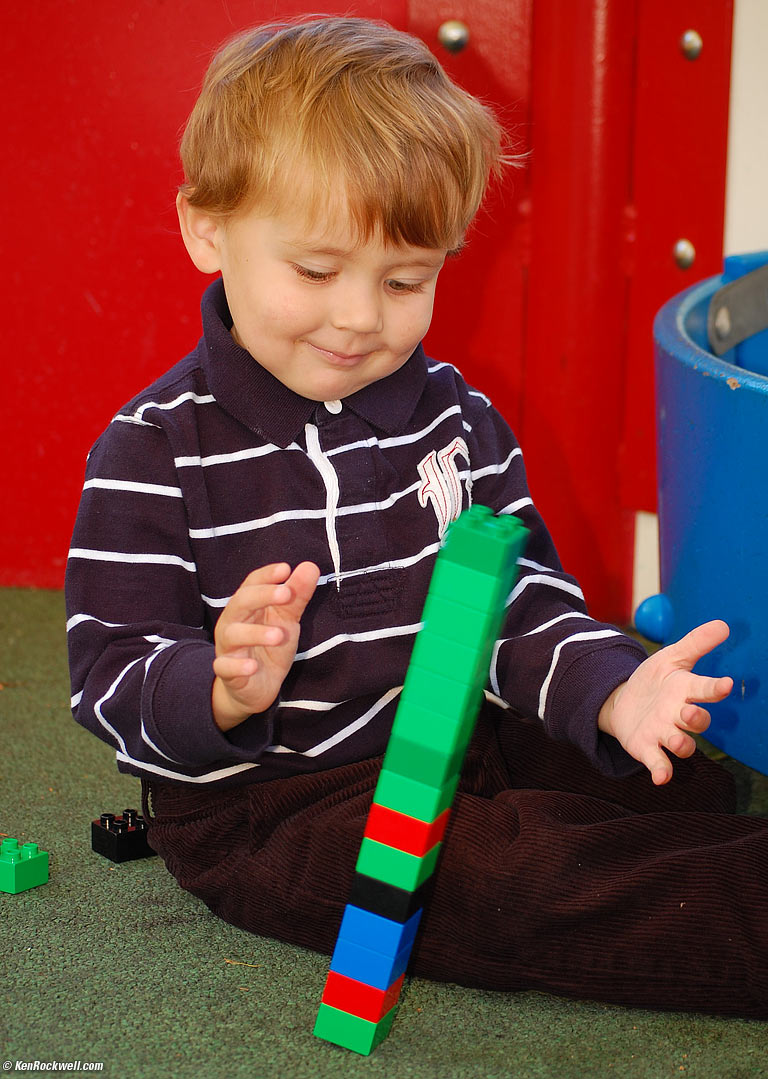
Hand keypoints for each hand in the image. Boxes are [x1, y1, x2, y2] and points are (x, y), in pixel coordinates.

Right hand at [212, 561, 319, 730]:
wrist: (254, 687)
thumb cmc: (269, 647)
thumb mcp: (286, 621)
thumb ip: (296, 596)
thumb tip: (310, 566)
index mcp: (246, 606)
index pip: (252, 584)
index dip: (266, 575)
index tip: (286, 569)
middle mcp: (233, 622)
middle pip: (240, 602)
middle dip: (262, 596)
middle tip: (286, 593)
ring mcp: (228, 648)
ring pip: (233, 634)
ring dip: (255, 633)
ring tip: (279, 634)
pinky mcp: (227, 672)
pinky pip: (225, 667)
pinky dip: (237, 666)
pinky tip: (252, 666)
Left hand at [598, 620, 732, 784]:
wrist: (624, 702)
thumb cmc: (654, 681)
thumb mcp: (670, 659)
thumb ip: (695, 644)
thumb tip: (723, 624)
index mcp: (686, 691)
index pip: (705, 690)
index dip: (715, 688)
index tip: (726, 684)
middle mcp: (680, 715)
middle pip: (697, 721)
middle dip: (696, 718)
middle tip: (689, 711)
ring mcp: (665, 733)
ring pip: (682, 745)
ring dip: (681, 744)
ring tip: (675, 739)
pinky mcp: (647, 748)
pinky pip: (659, 763)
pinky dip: (661, 771)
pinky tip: (660, 778)